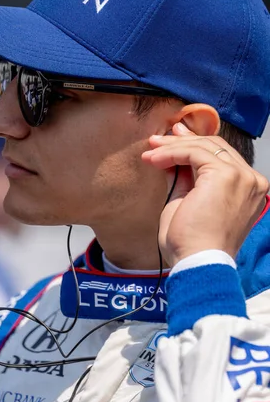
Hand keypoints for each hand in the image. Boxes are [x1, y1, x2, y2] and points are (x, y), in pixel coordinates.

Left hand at [141, 123, 268, 267]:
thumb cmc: (191, 243)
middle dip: (182, 141)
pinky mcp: (226, 174)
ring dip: (172, 147)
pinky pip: (194, 152)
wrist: (197, 262)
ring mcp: (242, 176)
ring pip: (204, 146)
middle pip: (215, 147)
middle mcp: (251, 180)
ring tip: (150, 152)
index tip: (170, 142)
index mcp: (248, 189)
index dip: (193, 146)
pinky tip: (153, 160)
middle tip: (157, 140)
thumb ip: (185, 177)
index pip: (221, 157)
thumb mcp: (188, 201)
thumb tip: (171, 155)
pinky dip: (171, 153)